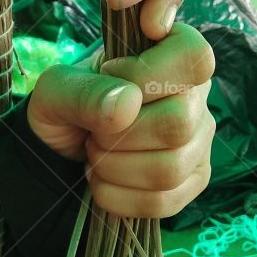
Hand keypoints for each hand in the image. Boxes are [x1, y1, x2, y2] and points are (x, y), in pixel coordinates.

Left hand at [26, 22, 214, 217]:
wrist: (62, 149)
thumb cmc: (68, 105)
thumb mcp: (57, 90)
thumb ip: (85, 91)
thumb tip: (126, 105)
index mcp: (173, 54)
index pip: (193, 58)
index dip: (146, 72)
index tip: (110, 70)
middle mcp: (197, 97)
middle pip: (178, 123)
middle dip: (118, 135)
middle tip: (95, 129)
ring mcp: (199, 141)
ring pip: (169, 169)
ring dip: (114, 167)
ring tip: (97, 152)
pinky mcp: (193, 180)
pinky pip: (162, 201)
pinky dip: (118, 196)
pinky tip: (104, 179)